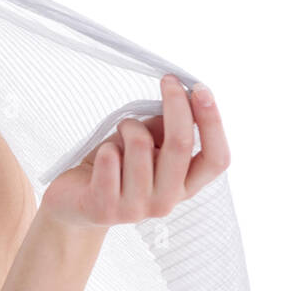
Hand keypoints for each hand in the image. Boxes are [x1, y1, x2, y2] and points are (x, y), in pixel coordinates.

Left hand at [39, 74, 230, 229]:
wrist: (74, 202)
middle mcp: (166, 202)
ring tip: (118, 136)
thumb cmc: (115, 168)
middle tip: (167, 81)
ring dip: (129, 126)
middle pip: (180, 145)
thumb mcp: (146, 145)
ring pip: (140, 145)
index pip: (217, 158)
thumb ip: (166, 130)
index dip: (213, 122)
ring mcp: (136, 209)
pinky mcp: (105, 208)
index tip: (200, 89)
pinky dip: (105, 148)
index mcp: (185, 187)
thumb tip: (183, 97)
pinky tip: (100, 159)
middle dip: (175, 105)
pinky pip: (109, 158)